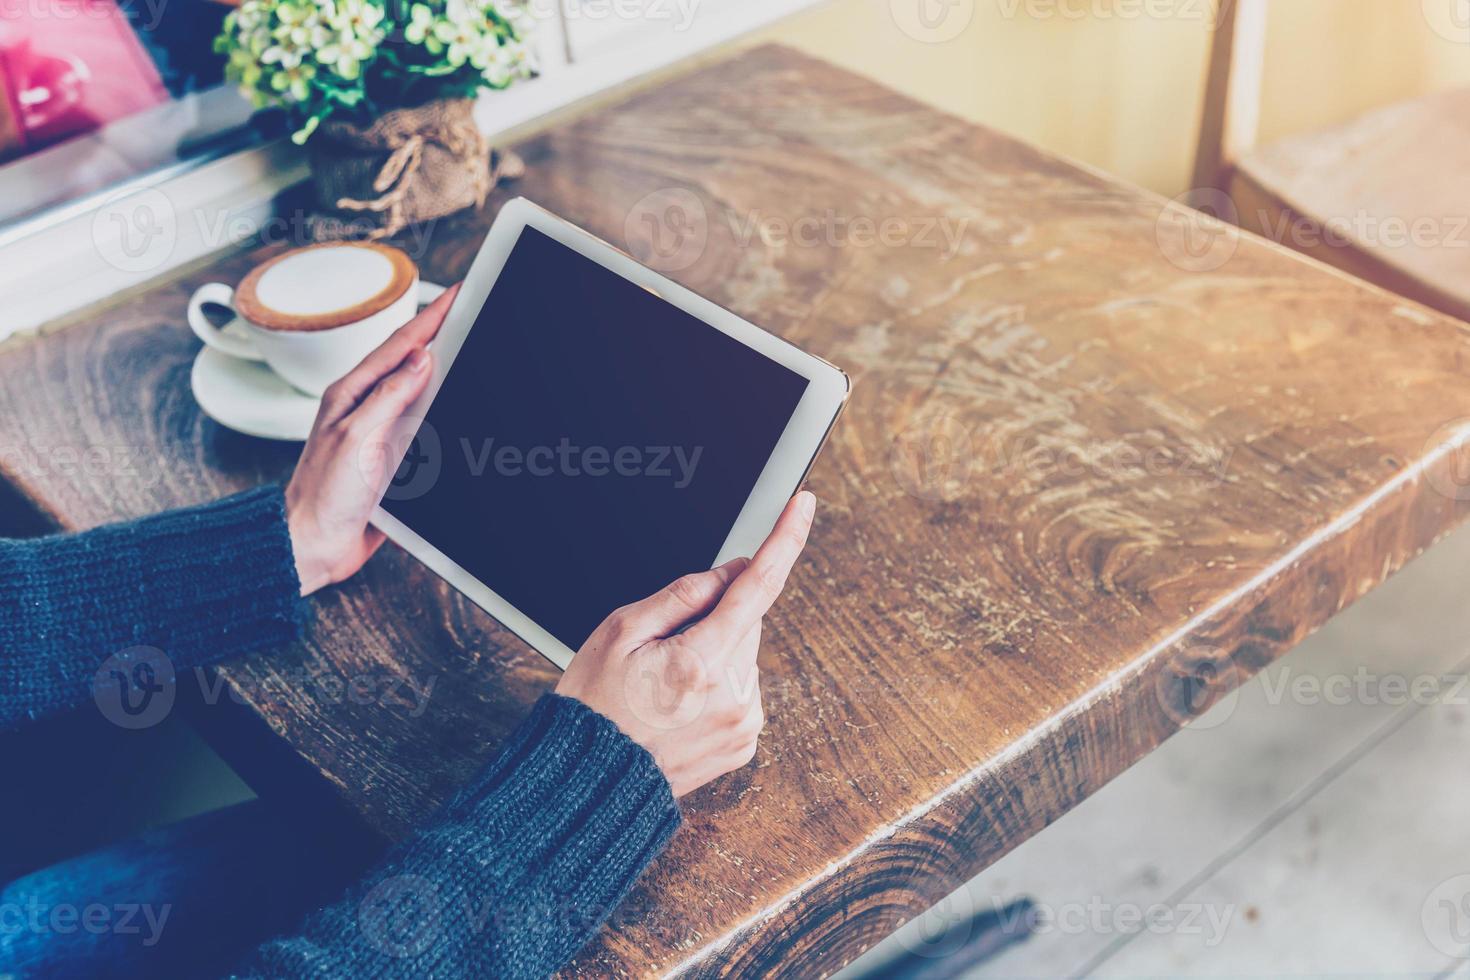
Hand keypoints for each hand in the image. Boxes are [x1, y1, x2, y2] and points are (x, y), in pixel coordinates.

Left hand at [285, 283, 460, 594]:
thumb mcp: (356, 437)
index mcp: (353, 393)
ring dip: (444, 369)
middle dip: (441, 333)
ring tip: (467, 344)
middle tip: (468, 309)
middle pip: (412, 361)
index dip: (433, 317)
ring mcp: (380, 432)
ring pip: (421, 392)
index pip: (401, 345)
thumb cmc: (322, 495)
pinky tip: (456, 406)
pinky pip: (425, 427)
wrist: (313, 544)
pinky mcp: (392, 458)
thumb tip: (421, 359)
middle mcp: (367, 408)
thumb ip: (389, 396)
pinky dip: (443, 412)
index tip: (457, 294)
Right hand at [555, 491, 815, 796]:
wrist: (589, 782)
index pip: (757, 586)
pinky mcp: (744, 743)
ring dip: (714, 655)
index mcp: (702, 661)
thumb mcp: (620, 631)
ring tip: (664, 686)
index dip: (784, 539)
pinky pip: (741, 691)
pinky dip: (718, 686)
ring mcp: (744, 724)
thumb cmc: (594, 705)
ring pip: (744, 657)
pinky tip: (678, 706)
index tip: (803, 505)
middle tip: (662, 647)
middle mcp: (734, 695)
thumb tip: (732, 572)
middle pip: (746, 623)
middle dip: (714, 620)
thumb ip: (683, 595)